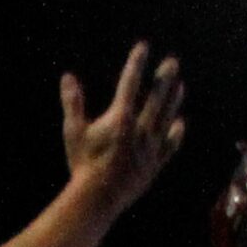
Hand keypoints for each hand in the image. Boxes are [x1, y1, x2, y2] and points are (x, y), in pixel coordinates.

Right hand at [62, 43, 184, 213]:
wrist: (97, 199)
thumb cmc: (82, 164)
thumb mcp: (73, 132)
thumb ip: (72, 103)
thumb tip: (67, 76)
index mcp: (120, 118)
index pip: (130, 83)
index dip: (136, 63)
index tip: (143, 47)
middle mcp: (140, 129)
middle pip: (156, 96)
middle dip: (164, 77)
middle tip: (172, 62)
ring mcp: (149, 147)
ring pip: (166, 117)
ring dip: (174, 100)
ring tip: (180, 85)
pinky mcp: (153, 165)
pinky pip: (169, 146)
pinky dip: (175, 134)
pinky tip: (179, 124)